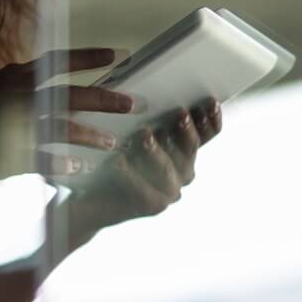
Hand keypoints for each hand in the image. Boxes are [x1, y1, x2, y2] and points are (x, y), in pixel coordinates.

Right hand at [0, 48, 134, 198]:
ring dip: (90, 135)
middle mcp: (11, 98)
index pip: (55, 62)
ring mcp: (8, 126)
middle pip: (68, 94)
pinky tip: (77, 168)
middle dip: (104, 98)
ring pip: (61, 126)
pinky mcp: (4, 155)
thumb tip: (59, 96)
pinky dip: (62, 163)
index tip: (120, 54)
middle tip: (133, 103)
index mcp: (8, 81)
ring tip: (110, 143)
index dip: (88, 57)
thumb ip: (20, 95)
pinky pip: (43, 158)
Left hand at [62, 99, 221, 246]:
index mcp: (183, 151)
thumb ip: (149, 121)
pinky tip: (119, 161)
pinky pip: (145, 189)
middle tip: (180, 114)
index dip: (211, 120)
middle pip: (191, 149)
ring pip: (169, 168)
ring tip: (144, 135)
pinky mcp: (153, 205)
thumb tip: (154, 96)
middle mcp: (182, 171)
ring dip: (156, 150)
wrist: (90, 197)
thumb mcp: (131, 135)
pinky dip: (130, 174)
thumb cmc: (111, 160)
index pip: (205, 135)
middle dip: (186, 130)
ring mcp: (171, 190)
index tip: (210, 102)